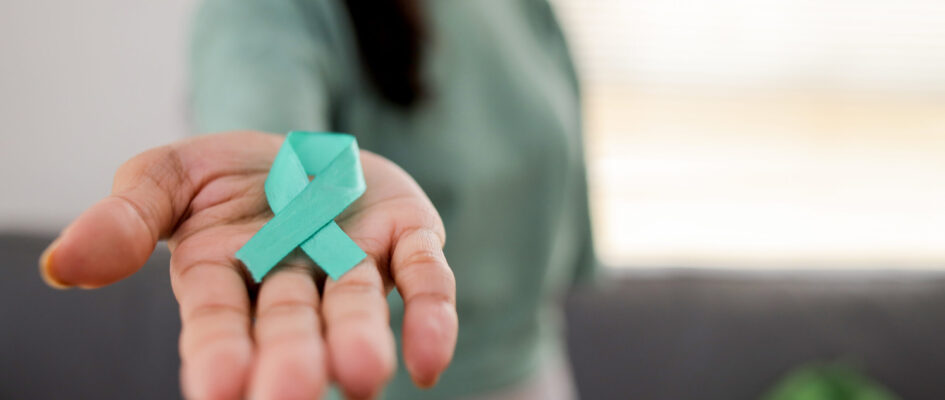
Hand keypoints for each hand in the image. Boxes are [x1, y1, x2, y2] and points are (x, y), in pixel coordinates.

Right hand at [39, 131, 457, 398]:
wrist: (301, 149)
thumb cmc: (228, 177)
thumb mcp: (165, 176)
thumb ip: (125, 217)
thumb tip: (64, 265)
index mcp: (224, 272)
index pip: (217, 320)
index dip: (217, 352)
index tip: (219, 388)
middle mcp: (291, 280)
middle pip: (291, 325)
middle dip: (291, 358)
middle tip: (292, 396)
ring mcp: (353, 261)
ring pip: (356, 307)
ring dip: (359, 339)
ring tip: (363, 376)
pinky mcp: (407, 238)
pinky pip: (423, 279)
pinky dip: (430, 317)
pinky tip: (430, 361)